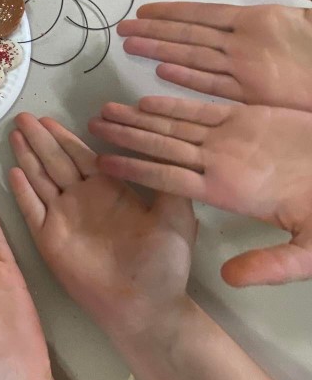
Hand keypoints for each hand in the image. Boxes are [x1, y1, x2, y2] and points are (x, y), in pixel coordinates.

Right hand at [8, 113, 195, 337]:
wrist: (145, 305)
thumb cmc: (164, 263)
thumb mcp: (176, 214)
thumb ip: (167, 179)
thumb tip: (160, 142)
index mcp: (111, 190)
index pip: (84, 154)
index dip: (66, 136)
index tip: (53, 117)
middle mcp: (83, 199)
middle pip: (56, 160)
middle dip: (41, 138)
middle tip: (24, 115)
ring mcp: (64, 218)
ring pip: (41, 178)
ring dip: (28, 155)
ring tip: (15, 133)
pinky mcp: (50, 239)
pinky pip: (32, 209)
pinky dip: (22, 190)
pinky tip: (13, 171)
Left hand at [90, 97, 311, 285]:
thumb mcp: (307, 249)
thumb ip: (270, 265)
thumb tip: (231, 279)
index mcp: (225, 191)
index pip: (166, 178)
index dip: (133, 169)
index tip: (100, 164)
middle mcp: (219, 165)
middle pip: (160, 148)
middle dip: (123, 137)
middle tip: (88, 127)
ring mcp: (230, 140)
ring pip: (174, 127)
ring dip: (139, 118)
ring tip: (105, 111)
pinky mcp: (247, 118)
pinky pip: (204, 109)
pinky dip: (176, 103)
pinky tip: (147, 100)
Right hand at [118, 0, 311, 110]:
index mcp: (262, 21)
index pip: (205, 15)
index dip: (174, 12)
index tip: (146, 10)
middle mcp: (249, 47)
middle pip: (190, 37)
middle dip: (155, 32)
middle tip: (121, 29)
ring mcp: (252, 72)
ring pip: (194, 60)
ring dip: (160, 52)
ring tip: (130, 45)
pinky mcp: (259, 97)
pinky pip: (214, 86)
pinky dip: (188, 79)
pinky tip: (163, 72)